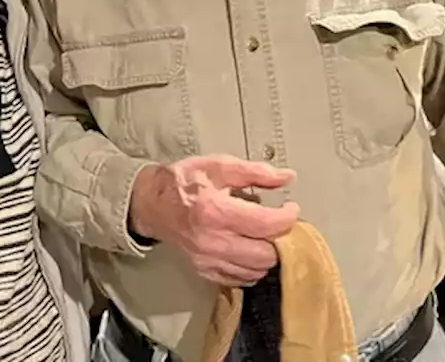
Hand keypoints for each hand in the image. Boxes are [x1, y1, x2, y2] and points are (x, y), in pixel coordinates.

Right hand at [129, 155, 298, 286]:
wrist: (153, 204)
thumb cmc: (185, 182)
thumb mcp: (219, 166)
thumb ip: (255, 172)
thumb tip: (286, 177)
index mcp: (217, 212)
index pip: (267, 224)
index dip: (288, 216)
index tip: (291, 207)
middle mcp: (213, 241)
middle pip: (266, 254)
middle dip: (280, 239)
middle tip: (279, 223)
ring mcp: (208, 260)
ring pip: (256, 270)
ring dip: (268, 255)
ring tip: (265, 236)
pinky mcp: (205, 271)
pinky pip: (240, 279)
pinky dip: (251, 267)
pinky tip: (249, 248)